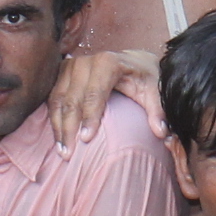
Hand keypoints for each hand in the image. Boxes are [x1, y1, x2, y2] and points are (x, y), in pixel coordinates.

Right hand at [47, 49, 168, 145]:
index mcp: (108, 62)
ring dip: (58, 127)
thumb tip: (162, 132)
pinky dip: (54, 119)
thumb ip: (158, 111)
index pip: (94, 94)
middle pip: (72, 99)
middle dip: (69, 128)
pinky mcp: (62, 72)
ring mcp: (71, 65)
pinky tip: (58, 139)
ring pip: (58, 99)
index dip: (89, 118)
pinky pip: (53, 98)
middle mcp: (85, 61)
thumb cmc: (144, 77)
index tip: (86, 140)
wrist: (133, 61)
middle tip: (69, 154)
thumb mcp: (155, 90)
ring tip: (62, 151)